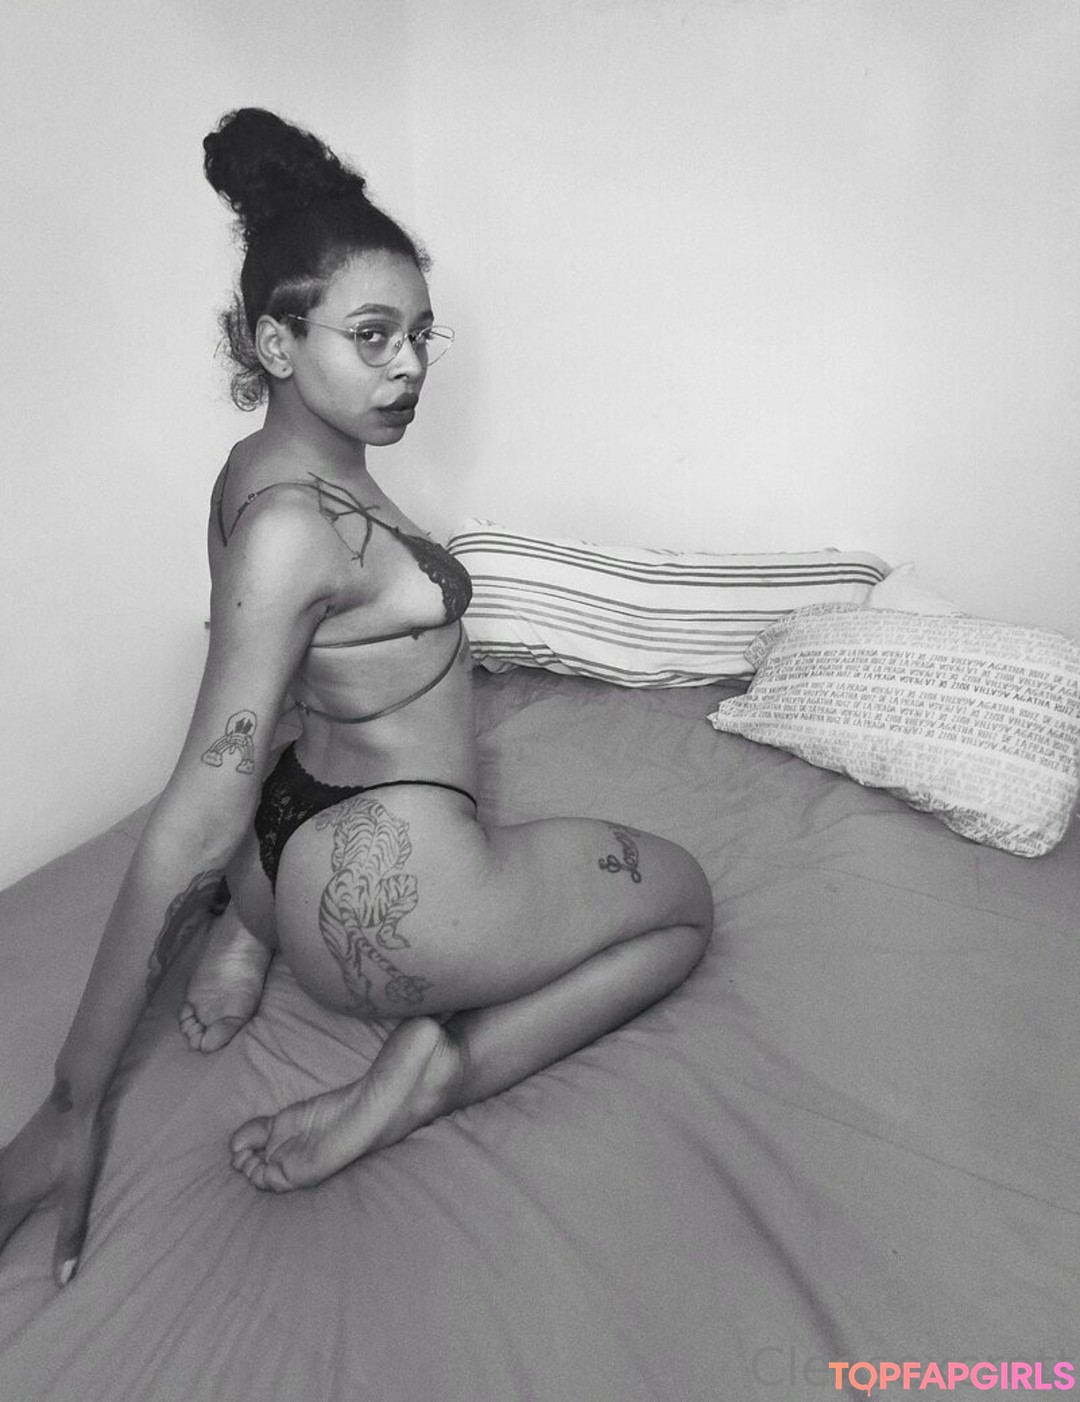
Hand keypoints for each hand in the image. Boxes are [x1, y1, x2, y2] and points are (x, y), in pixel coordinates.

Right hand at [0, 1088, 103, 1285]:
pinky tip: (3, 1204)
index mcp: (10, 1202)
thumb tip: (61, 1280)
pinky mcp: (5, 1159)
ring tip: (2, 1239)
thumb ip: (70, 1234)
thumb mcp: (77, 1192)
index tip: (0, 1287)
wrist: (72, 1099)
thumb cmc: (76, 1146)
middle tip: (2, 1269)